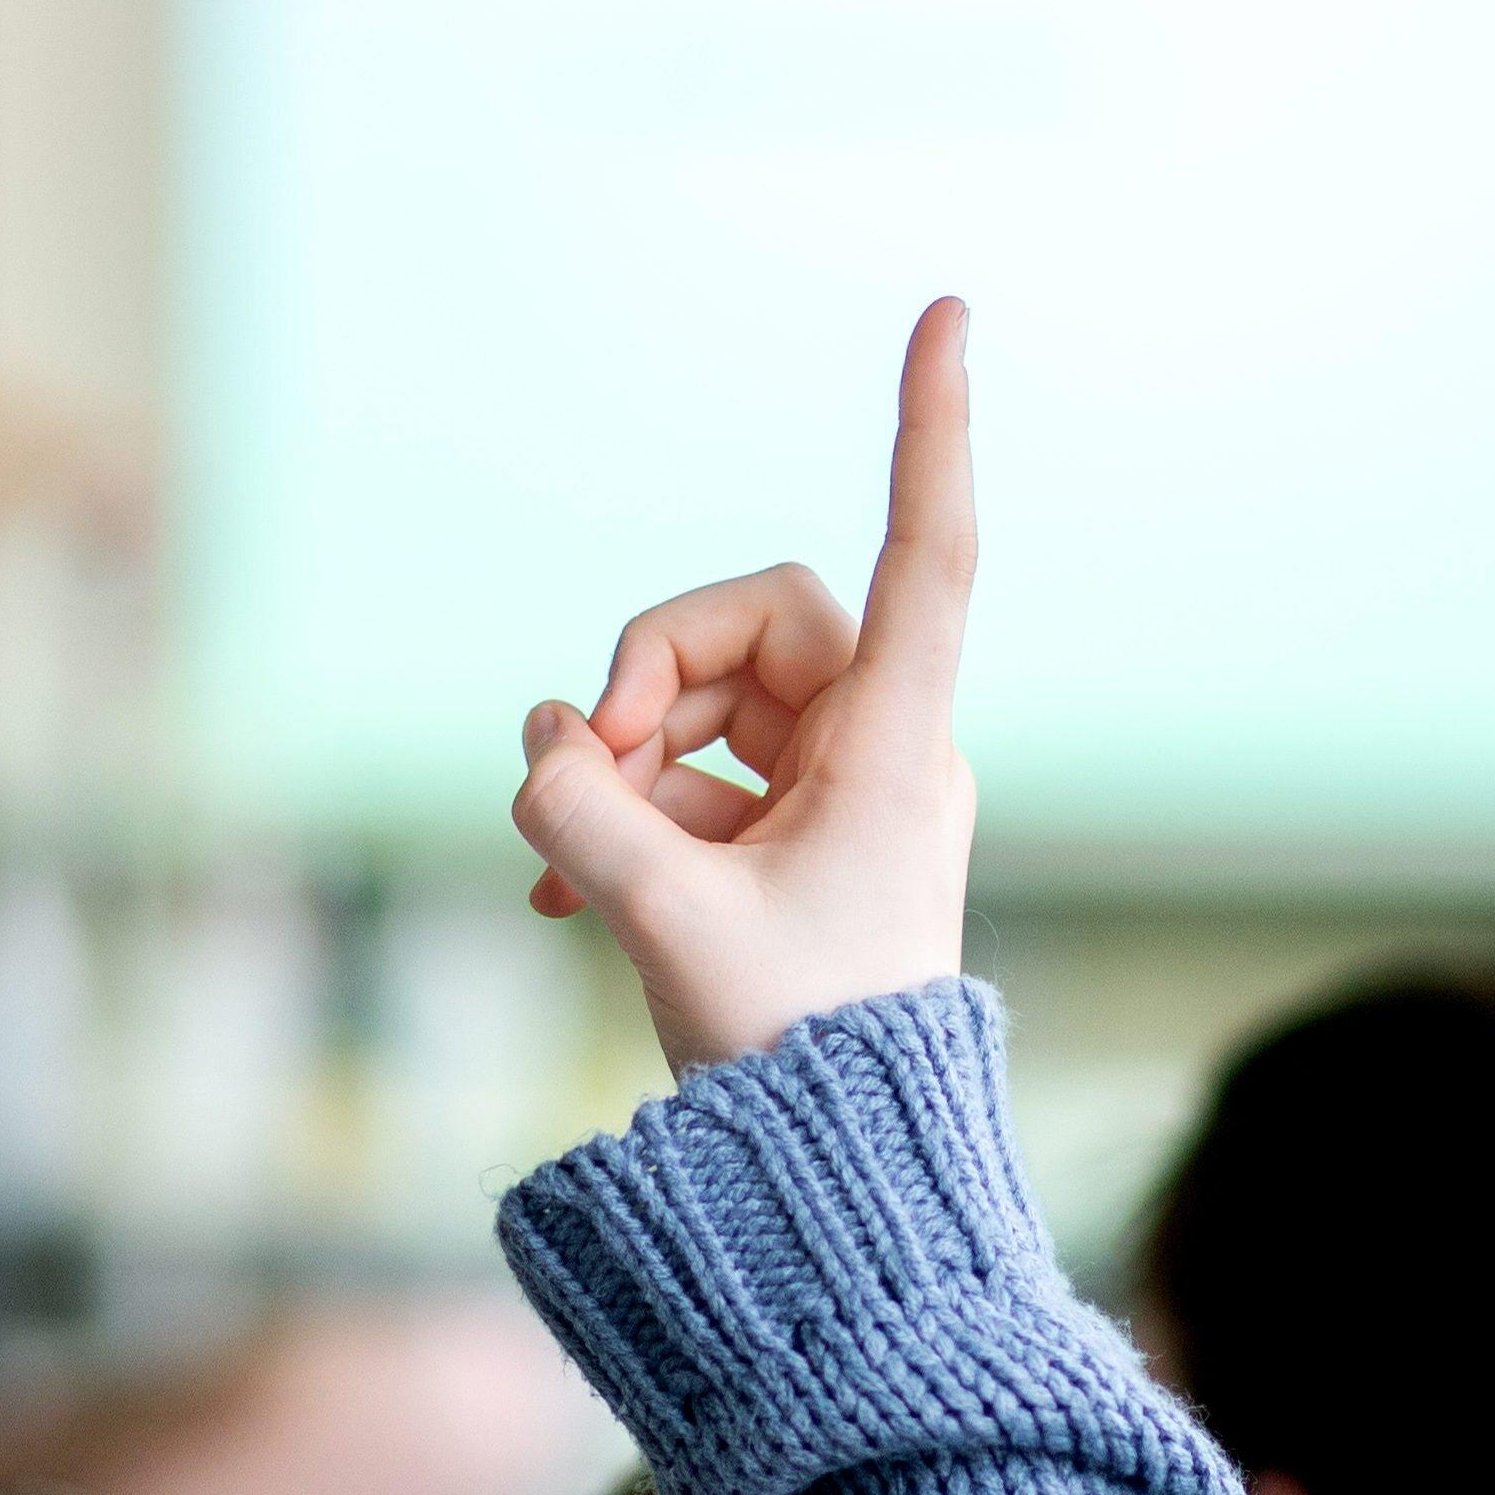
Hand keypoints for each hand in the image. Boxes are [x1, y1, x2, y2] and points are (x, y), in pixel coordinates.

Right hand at [513, 298, 979, 1070]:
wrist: (833, 1182)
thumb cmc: (794, 1057)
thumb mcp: (668, 926)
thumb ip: (584, 812)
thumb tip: (545, 742)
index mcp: (897, 747)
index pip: (928, 554)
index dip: (933, 430)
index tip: (949, 312)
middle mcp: (878, 751)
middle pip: (753, 621)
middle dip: (652, 676)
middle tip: (592, 767)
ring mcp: (828, 796)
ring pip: (704, 702)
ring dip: (620, 759)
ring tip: (569, 856)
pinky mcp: (779, 845)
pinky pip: (685, 780)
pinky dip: (620, 815)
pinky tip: (558, 889)